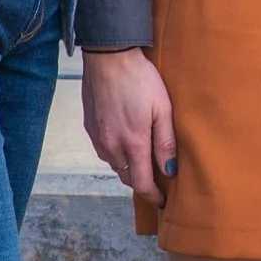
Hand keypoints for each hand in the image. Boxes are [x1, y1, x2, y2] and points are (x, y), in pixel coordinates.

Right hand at [82, 47, 176, 206]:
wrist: (109, 58)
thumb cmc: (141, 80)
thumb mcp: (163, 109)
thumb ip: (166, 142)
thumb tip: (170, 170)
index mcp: (133, 144)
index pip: (142, 183)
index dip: (153, 196)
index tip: (163, 202)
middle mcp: (111, 146)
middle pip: (127, 177)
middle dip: (142, 184)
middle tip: (157, 184)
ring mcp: (98, 137)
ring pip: (115, 165)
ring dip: (129, 169)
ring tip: (143, 164)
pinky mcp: (90, 127)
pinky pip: (104, 151)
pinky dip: (117, 155)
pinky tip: (126, 145)